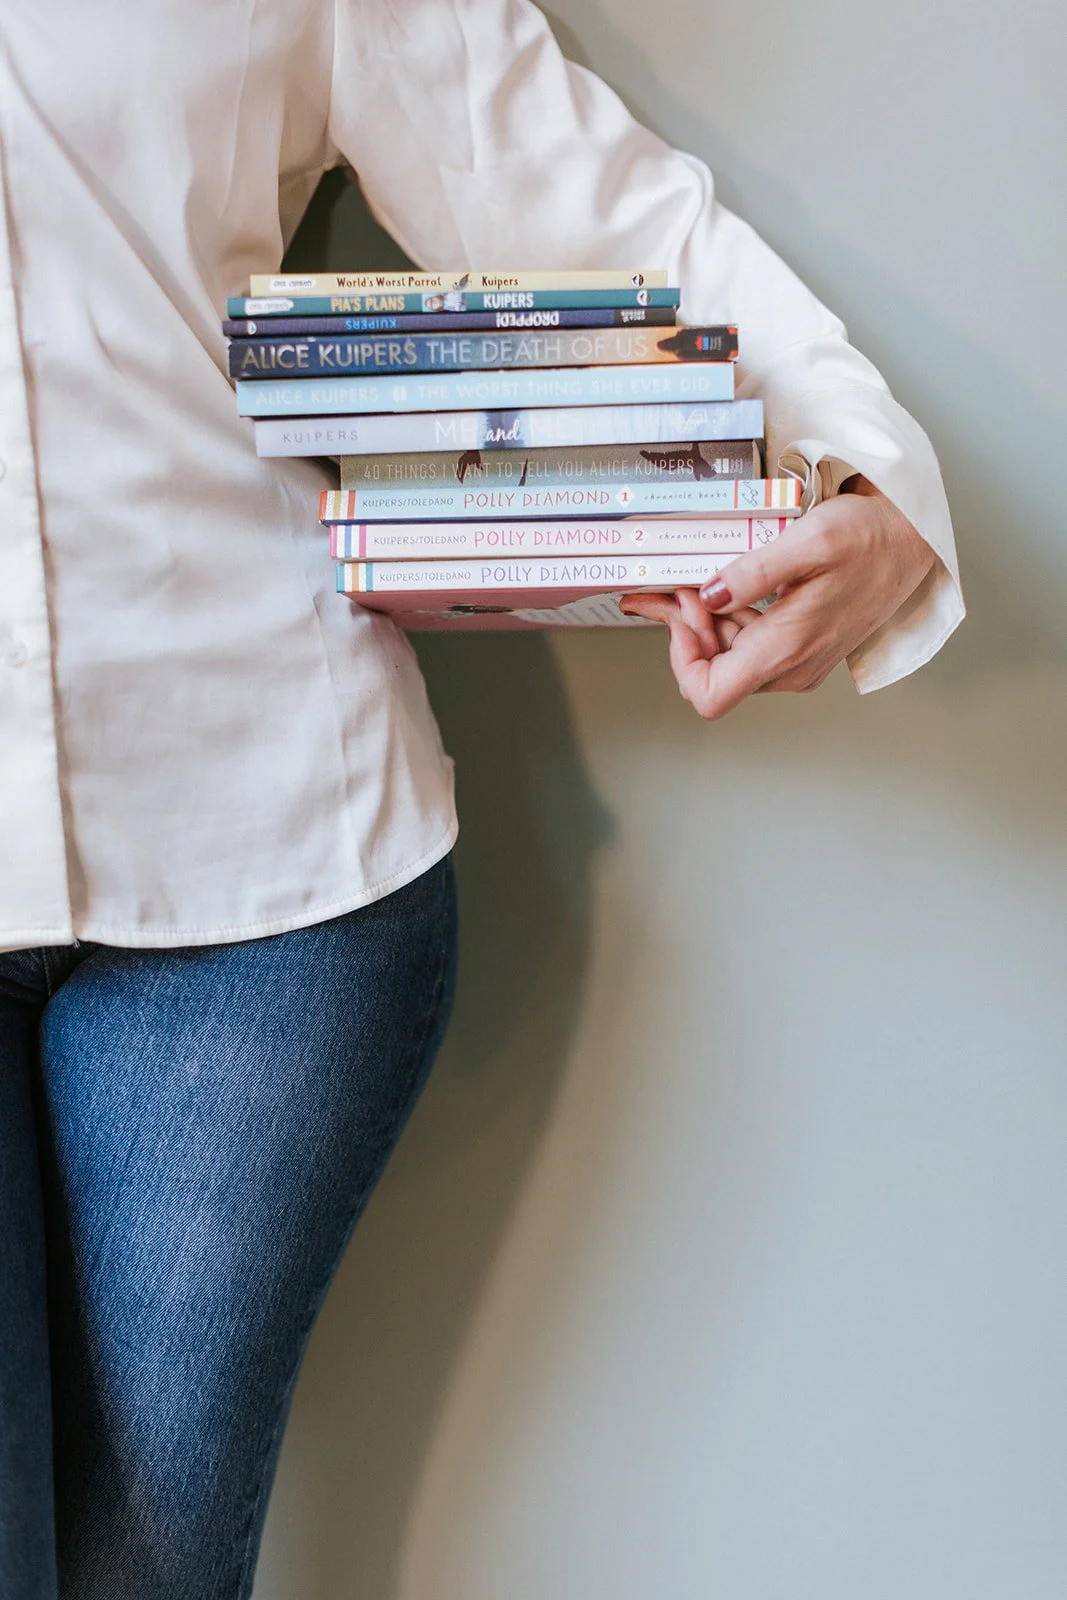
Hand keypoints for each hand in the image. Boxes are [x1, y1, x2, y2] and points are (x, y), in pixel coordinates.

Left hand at [618, 475, 934, 719]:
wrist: (911, 542)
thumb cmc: (869, 538)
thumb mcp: (808, 541)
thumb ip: (753, 572)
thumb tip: (710, 596)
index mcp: (786, 649)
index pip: (709, 695)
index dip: (681, 660)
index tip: (682, 614)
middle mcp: (791, 669)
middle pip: (713, 677)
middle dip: (687, 633)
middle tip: (682, 586)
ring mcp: (798, 665)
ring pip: (729, 664)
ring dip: (707, 627)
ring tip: (701, 583)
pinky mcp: (803, 652)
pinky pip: (752, 652)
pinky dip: (730, 624)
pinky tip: (731, 591)